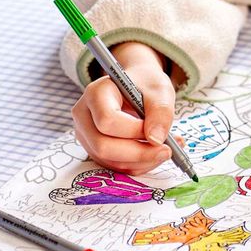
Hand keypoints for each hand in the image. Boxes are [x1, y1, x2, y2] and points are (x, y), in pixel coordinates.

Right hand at [71, 41, 176, 172]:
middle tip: (167, 151)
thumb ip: (161, 112)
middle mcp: (84, 115)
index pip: (107, 120)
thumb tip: (156, 140)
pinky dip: (137, 165)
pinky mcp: (93, 149)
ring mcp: (85, 135)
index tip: (158, 132)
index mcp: (95, 93)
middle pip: (102, 146)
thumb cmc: (146, 84)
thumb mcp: (159, 90)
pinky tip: (154, 153)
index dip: (134, 131)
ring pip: (108, 160)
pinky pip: (113, 166)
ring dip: (140, 162)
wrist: (137, 84)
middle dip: (138, 153)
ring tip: (166, 150)